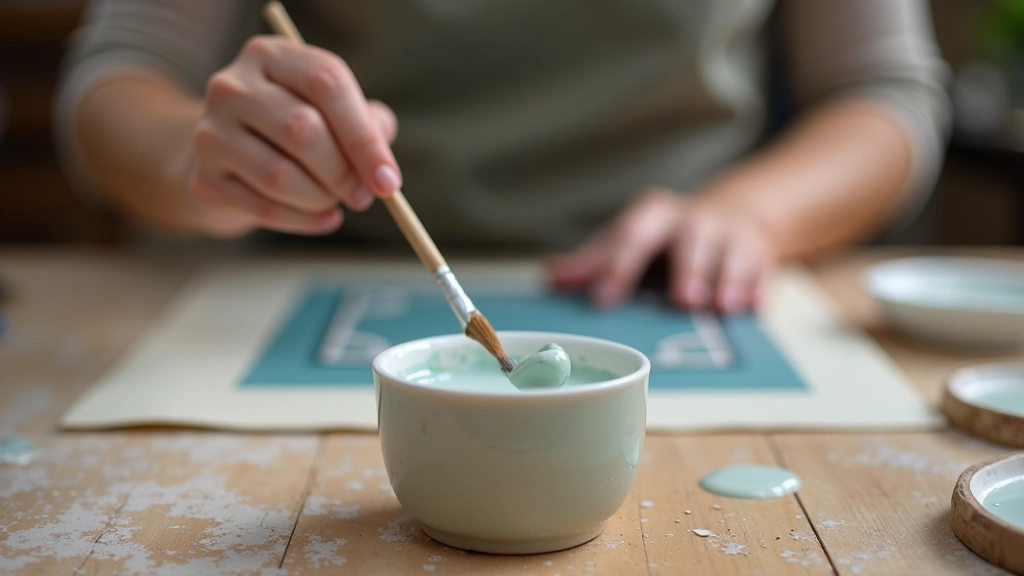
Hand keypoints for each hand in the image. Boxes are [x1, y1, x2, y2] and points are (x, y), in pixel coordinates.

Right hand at [187, 36, 400, 236]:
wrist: (231, 159)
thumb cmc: (295, 130)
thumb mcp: (334, 114)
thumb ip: (368, 127)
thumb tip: (382, 170)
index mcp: (271, 56)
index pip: (327, 84)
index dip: (364, 136)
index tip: (388, 179)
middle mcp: (232, 86)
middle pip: (302, 129)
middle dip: (343, 172)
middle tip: (363, 196)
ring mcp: (210, 132)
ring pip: (280, 175)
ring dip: (322, 198)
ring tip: (334, 202)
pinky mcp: (204, 180)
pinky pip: (265, 208)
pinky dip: (305, 221)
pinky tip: (324, 219)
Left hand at [548, 189, 776, 313]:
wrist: (735, 213)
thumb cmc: (667, 236)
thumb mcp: (630, 238)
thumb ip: (593, 262)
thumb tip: (550, 279)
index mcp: (654, 215)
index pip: (632, 236)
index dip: (617, 267)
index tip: (603, 298)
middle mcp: (694, 221)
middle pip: (691, 241)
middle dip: (688, 269)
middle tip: (683, 300)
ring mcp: (731, 236)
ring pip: (733, 254)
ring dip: (728, 281)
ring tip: (723, 307)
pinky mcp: (761, 254)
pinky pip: (762, 271)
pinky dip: (759, 290)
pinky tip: (754, 309)